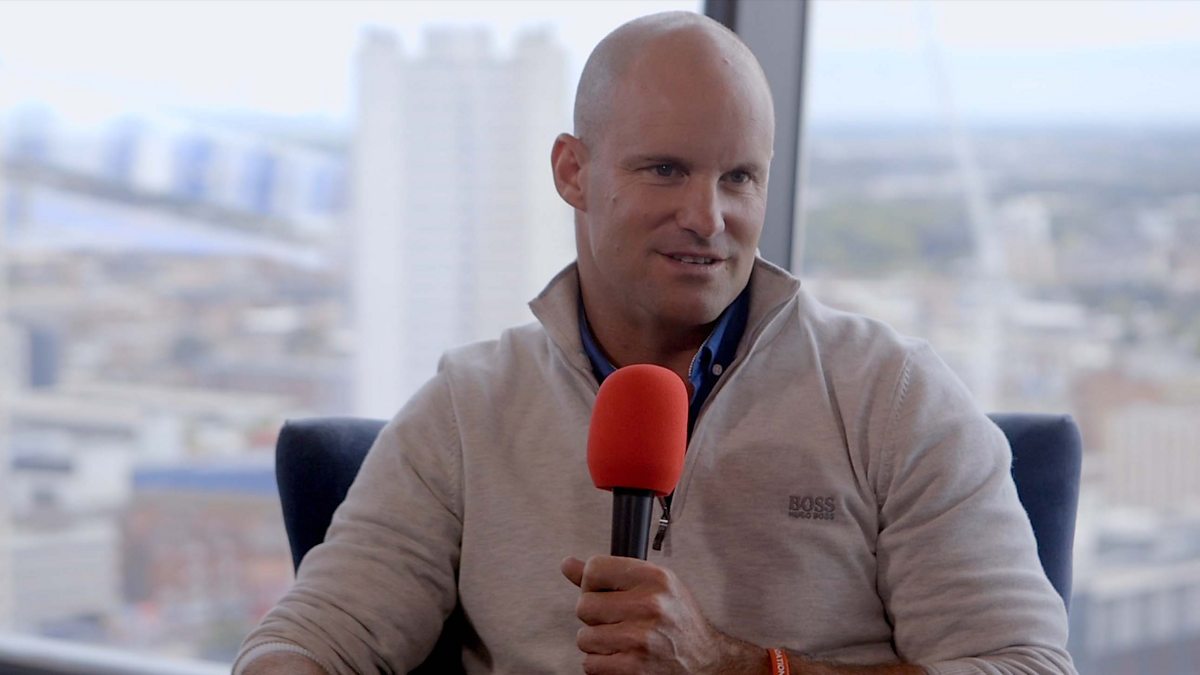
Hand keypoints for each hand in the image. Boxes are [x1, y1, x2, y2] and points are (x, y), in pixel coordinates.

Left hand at [561, 555, 755, 674]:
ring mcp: (641, 639)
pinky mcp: (633, 668)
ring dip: (597, 643)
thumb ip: (610, 575)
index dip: (592, 584)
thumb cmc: (678, 622)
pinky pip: (590, 664)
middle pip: (584, 605)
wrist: (706, 663)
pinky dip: (601, 664)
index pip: (594, 569)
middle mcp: (650, 605)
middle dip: (594, 617)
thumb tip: (568, 565)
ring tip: (621, 641)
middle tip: (617, 621)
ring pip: (584, 638)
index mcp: (655, 578)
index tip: (604, 592)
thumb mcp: (654, 587)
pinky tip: (622, 657)